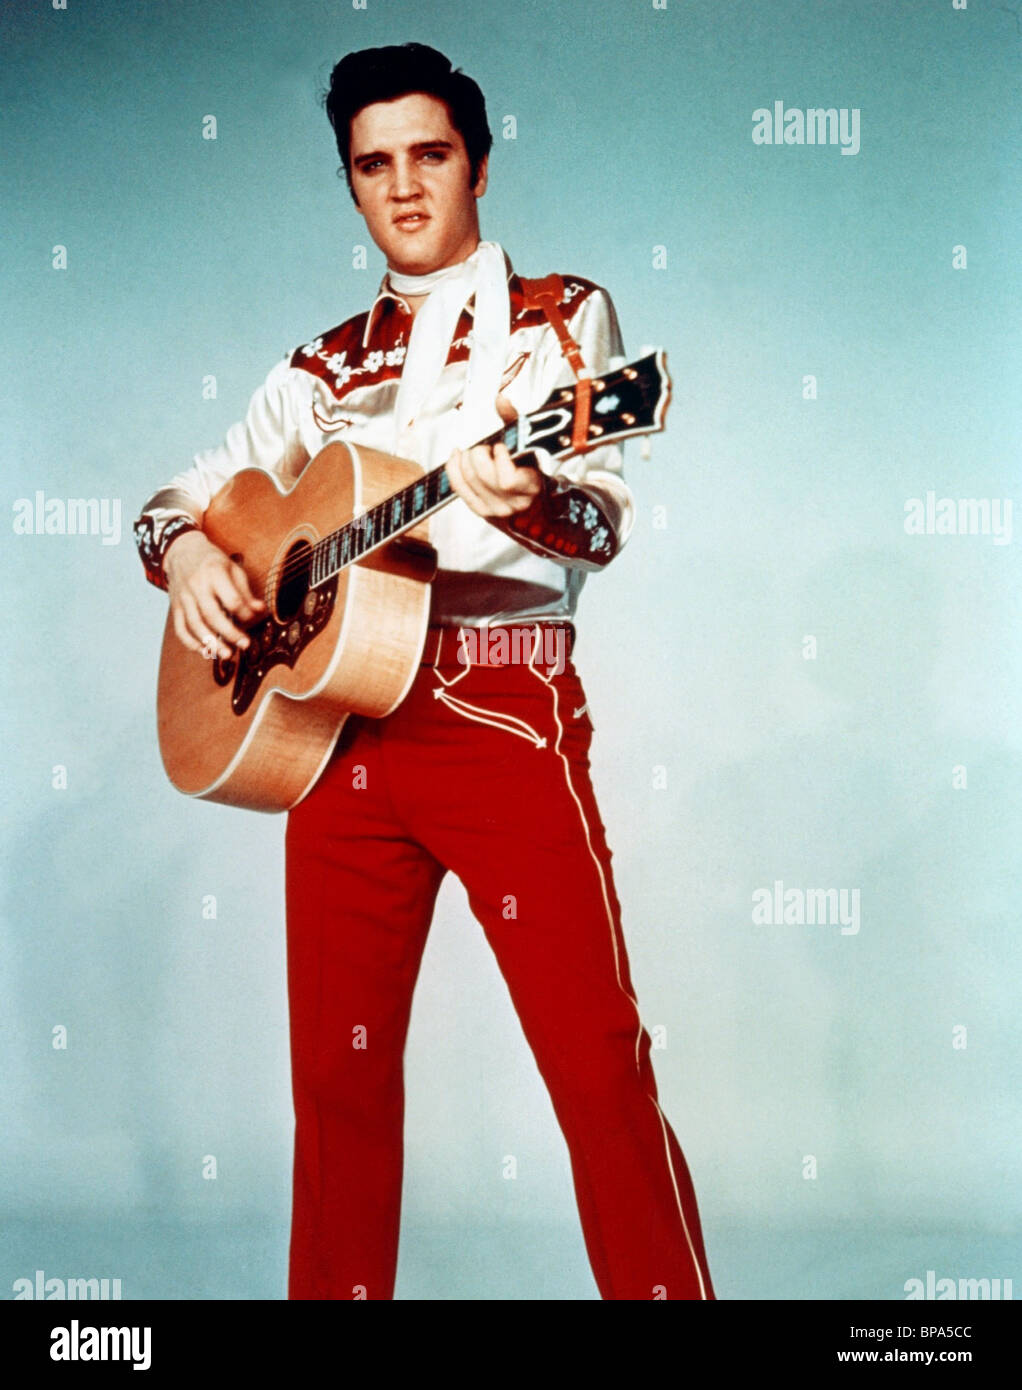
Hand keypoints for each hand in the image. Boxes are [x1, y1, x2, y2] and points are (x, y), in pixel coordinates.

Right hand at [164, 530, 265, 657]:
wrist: (181, 551)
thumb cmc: (212, 562)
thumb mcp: (232, 568)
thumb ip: (245, 591)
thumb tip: (260, 610)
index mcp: (214, 573)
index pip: (231, 599)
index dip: (244, 613)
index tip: (253, 619)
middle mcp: (196, 586)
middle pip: (212, 614)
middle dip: (230, 633)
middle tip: (244, 645)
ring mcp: (183, 598)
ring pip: (195, 624)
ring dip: (211, 643)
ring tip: (227, 654)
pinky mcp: (175, 607)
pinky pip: (180, 628)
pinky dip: (191, 643)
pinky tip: (205, 651)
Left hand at [445, 393, 543, 518]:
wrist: (532, 505)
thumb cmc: (531, 472)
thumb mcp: (529, 447)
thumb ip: (515, 422)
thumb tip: (500, 400)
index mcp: (530, 486)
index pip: (506, 479)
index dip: (499, 457)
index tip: (500, 446)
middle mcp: (512, 503)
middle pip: (483, 474)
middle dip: (479, 452)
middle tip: (484, 445)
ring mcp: (494, 510)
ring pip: (469, 478)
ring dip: (466, 458)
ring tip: (474, 450)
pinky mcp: (479, 511)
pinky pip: (458, 486)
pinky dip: (453, 467)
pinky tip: (457, 456)